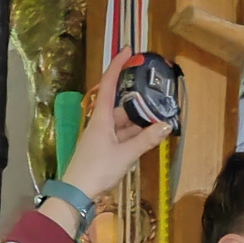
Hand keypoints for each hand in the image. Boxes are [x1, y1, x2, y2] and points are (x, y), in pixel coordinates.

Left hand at [62, 47, 171, 199]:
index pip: (109, 84)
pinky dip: (135, 134)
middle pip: (121, 105)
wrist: (77, 192)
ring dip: (139, 121)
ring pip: (123, 122)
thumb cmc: (98, 169)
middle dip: (139, 101)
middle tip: (156, 94)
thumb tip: (166, 125)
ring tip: (159, 117)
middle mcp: (100, 122)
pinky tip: (148, 136)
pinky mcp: (103, 148)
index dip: (118, 65)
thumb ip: (146, 139)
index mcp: (102, 117)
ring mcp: (101, 136)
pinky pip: (122, 135)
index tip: (128, 50)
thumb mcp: (126, 154)